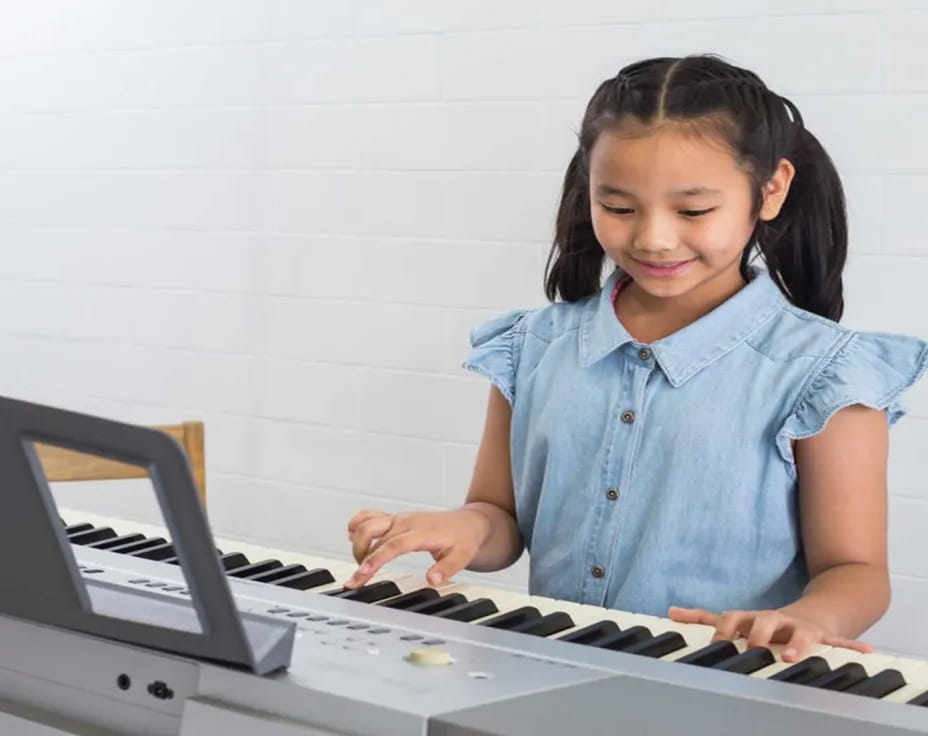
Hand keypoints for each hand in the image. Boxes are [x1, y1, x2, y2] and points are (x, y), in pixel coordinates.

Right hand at [345, 508, 490, 588]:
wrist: (469, 523)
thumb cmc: (464, 539)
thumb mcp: (462, 557)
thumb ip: (447, 568)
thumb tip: (432, 579)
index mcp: (420, 531)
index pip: (392, 544)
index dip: (376, 558)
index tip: (363, 572)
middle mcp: (406, 521)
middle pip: (373, 532)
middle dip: (359, 555)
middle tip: (357, 579)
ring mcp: (399, 518)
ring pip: (367, 522)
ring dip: (357, 542)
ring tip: (358, 564)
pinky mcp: (395, 518)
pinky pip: (370, 515)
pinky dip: (358, 524)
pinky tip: (352, 538)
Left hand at [667, 606, 874, 662]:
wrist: (813, 611)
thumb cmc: (767, 623)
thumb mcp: (737, 619)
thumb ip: (705, 618)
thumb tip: (671, 612)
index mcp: (752, 619)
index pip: (732, 619)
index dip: (724, 630)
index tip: (715, 644)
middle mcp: (775, 621)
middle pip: (764, 622)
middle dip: (758, 635)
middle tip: (753, 649)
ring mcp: (801, 628)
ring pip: (800, 633)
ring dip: (798, 644)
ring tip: (793, 656)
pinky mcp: (826, 636)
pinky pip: (843, 641)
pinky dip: (854, 646)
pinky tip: (867, 651)